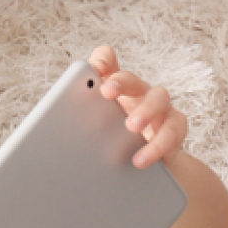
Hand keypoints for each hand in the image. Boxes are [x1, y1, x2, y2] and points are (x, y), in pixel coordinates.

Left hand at [88, 46, 187, 168]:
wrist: (141, 166)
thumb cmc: (112, 140)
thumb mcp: (93, 127)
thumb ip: (78, 117)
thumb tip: (52, 125)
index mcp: (115, 88)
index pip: (108, 62)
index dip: (102, 61)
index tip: (93, 67)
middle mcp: (138, 92)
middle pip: (133, 79)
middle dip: (121, 82)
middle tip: (107, 92)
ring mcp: (160, 108)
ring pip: (160, 98)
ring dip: (146, 111)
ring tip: (131, 127)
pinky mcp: (174, 129)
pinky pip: (172, 132)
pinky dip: (158, 145)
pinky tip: (142, 159)